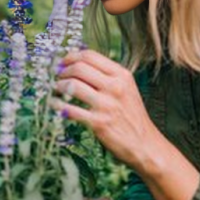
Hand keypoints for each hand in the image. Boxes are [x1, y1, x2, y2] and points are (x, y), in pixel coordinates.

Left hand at [53, 49, 158, 170]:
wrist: (144, 144)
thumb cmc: (132, 116)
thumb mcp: (127, 89)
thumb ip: (108, 76)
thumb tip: (79, 64)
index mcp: (122, 75)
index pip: (90, 55)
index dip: (71, 56)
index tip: (63, 62)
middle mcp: (115, 87)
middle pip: (79, 67)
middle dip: (63, 71)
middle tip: (57, 76)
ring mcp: (106, 105)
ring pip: (73, 85)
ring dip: (59, 86)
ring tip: (56, 90)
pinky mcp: (98, 123)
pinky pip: (70, 109)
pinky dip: (58, 105)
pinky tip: (55, 105)